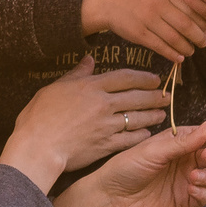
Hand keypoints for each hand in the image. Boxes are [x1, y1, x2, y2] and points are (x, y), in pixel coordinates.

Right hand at [1, 57, 172, 183]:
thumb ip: (76, 74)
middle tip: (168, 96)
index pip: (126, 77)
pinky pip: (130, 139)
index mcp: (91, 87)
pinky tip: (148, 134)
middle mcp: (104, 104)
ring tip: (162, 114)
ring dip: (152, 115)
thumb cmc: (39, 117)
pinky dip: (141, 136)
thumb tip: (89, 59)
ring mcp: (107, 126)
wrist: (38, 147)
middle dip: (155, 96)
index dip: (144, 78)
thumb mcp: (55, 88)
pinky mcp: (106, 145)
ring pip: (138, 118)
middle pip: (137, 97)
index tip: (156, 79)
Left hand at [52, 122, 205, 206]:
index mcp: (180, 142)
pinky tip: (191, 190)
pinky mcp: (187, 200)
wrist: (112, 197)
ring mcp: (189, 180)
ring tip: (194, 176)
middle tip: (205, 157)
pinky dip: (204, 192)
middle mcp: (187, 159)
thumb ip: (182, 141)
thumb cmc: (127, 167)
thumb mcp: (154, 150)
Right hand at [82, 0, 205, 61]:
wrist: (109, 3)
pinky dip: (172, 54)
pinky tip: (178, 58)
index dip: (203, 22)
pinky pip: (160, 46)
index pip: (192, 9)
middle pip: (186, 25)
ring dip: (186, 48)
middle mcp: (158, 5)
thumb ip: (178, 1)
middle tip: (203, 43)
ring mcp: (148, 20)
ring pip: (174, 38)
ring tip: (190, 51)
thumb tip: (201, 18)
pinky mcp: (139, 34)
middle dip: (198, 37)